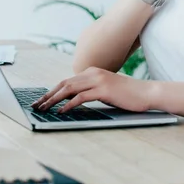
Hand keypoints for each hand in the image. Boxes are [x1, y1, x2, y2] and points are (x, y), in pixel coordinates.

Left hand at [31, 67, 153, 112]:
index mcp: (92, 71)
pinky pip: (81, 97)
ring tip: (44, 109)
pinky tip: (61, 111)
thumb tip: (71, 100)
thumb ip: (90, 90)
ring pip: (69, 88)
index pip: (67, 80)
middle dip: (48, 95)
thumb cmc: (127, 94)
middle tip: (36, 105)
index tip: (41, 100)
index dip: (52, 91)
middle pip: (64, 83)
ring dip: (54, 100)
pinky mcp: (104, 89)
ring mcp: (98, 80)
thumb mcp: (106, 90)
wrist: (146, 93)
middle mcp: (93, 72)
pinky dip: (69, 104)